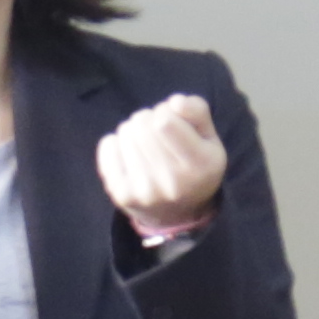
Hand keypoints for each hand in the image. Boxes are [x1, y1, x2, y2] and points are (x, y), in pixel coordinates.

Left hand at [100, 95, 227, 239]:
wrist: (179, 215)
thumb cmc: (195, 166)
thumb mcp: (210, 138)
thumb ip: (197, 111)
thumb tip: (174, 103)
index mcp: (200, 164)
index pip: (164, 121)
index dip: (165, 112)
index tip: (171, 121)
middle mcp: (172, 182)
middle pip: (142, 125)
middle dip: (148, 120)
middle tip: (156, 133)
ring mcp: (144, 191)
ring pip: (125, 132)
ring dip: (133, 131)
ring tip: (145, 145)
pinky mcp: (122, 195)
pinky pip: (108, 147)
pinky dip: (116, 143)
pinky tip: (129, 154)